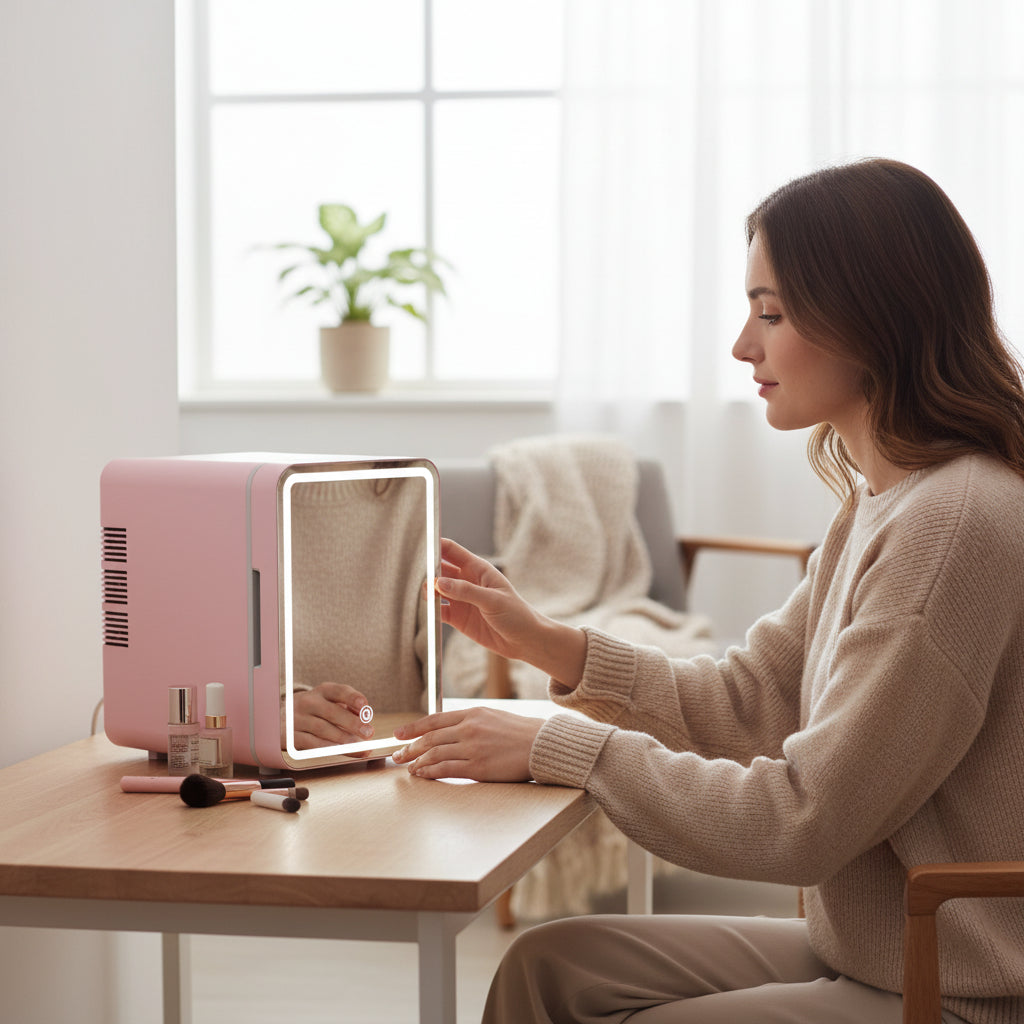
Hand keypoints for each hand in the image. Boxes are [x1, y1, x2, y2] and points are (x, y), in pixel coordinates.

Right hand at [288, 682, 373, 750]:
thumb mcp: (331, 704)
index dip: (352, 698)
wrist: (281, 718)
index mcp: (322, 692)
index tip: (364, 706)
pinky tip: (339, 751)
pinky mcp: (289, 735)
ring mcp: (296, 718)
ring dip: (342, 739)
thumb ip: (349, 710)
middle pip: (331, 711)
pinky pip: (310, 743)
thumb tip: (364, 719)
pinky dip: (326, 748)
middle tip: (368, 732)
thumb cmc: (316, 712)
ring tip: (358, 746)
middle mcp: (308, 702)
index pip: (339, 691)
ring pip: (322, 729)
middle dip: (352, 723)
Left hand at [392, 706, 544, 780]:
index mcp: (473, 713)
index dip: (413, 727)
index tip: (399, 734)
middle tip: (397, 754)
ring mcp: (473, 748)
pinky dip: (430, 772)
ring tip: (408, 767)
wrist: (542, 744)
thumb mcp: (493, 717)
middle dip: (409, 747)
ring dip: (417, 761)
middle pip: (430, 738)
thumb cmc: (520, 732)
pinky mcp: (478, 767)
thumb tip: (449, 730)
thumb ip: (471, 722)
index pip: (434, 719)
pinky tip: (422, 774)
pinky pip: (446, 769)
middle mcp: (470, 728)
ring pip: (434, 753)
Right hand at [435, 538, 585, 687]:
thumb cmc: (516, 614)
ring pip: (436, 590)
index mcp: (477, 569)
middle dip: (429, 571)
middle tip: (427, 579)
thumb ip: (466, 591)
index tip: (424, 551)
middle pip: (440, 569)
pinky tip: (431, 613)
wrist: (525, 641)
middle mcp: (466, 581)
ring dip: (429, 591)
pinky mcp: (457, 618)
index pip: (451, 550)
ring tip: (430, 597)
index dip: (436, 546)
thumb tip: (439, 583)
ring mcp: (461, 599)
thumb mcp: (493, 600)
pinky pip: (438, 611)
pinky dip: (431, 611)